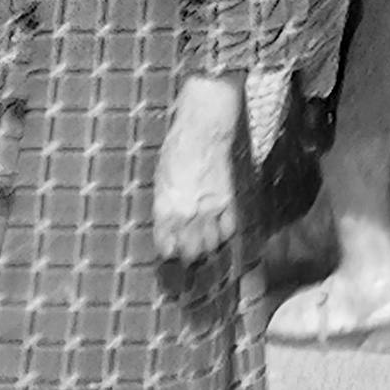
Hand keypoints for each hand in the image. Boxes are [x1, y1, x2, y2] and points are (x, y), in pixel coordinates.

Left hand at [152, 78, 240, 263]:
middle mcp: (186, 215)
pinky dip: (225, 234)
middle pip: (190, 251)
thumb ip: (164, 208)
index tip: (171, 255)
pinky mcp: (228, 200)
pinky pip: (229, 228)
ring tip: (205, 247)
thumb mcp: (160, 182)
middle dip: (189, 256)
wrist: (202, 133)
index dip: (169, 254)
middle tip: (189, 257)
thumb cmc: (176, 152)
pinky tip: (221, 231)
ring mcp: (209, 209)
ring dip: (207, 247)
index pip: (166, 246)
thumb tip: (168, 226)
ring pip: (211, 244)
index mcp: (165, 211)